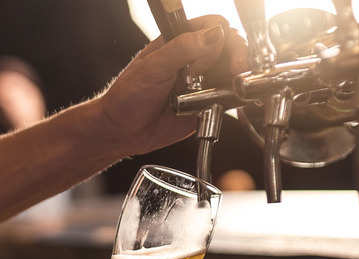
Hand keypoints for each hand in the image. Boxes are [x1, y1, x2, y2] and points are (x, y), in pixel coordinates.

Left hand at [97, 15, 247, 157]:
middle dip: (236, 56)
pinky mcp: (206, 104)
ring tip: (228, 87)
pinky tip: (227, 100)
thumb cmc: (127, 97)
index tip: (215, 53)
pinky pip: (228, 98)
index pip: (213, 26)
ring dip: (235, 78)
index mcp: (179, 42)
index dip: (221, 36)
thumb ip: (182, 49)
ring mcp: (201, 82)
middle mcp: (193, 59)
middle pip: (230, 46)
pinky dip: (233, 98)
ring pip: (232, 71)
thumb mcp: (152, 68)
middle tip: (233, 71)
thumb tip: (213, 35)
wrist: (122, 131)